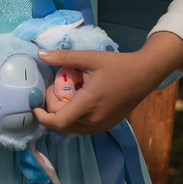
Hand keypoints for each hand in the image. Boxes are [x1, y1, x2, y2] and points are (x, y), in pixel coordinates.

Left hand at [34, 32, 182, 133]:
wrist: (146, 73)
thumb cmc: (119, 65)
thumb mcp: (90, 58)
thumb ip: (64, 57)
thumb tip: (41, 55)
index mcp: (88, 104)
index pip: (58, 122)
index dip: (42, 117)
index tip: (35, 106)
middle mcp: (95, 119)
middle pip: (62, 125)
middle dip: (52, 110)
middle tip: (55, 90)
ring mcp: (103, 124)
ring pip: (73, 128)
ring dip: (63, 116)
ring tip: (65, 95)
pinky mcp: (108, 125)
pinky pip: (84, 128)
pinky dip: (75, 118)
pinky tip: (78, 101)